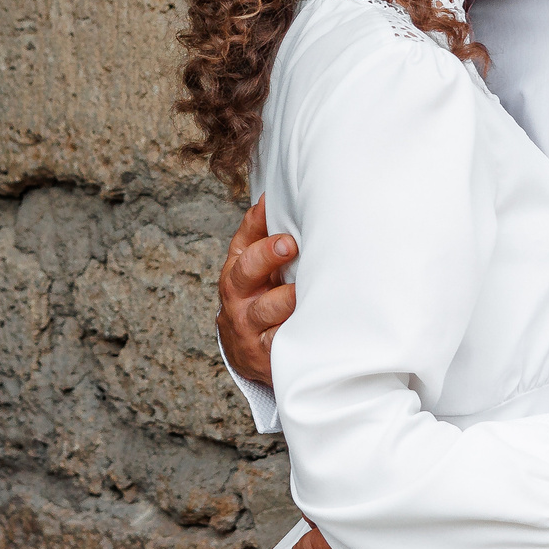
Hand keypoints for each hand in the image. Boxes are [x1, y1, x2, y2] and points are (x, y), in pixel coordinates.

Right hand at [217, 197, 295, 389]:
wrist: (247, 352)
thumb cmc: (258, 297)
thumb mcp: (254, 267)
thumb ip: (260, 233)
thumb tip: (270, 195)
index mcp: (236, 269)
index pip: (242, 243)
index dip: (257, 226)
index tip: (279, 214)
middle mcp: (237, 296)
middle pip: (245, 272)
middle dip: (267, 256)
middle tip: (290, 245)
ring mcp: (249, 325)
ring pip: (265, 309)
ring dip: (286, 298)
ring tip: (303, 290)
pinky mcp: (264, 352)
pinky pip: (278, 341)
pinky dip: (293, 332)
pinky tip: (312, 324)